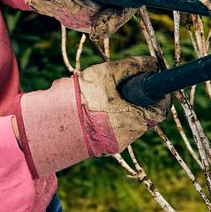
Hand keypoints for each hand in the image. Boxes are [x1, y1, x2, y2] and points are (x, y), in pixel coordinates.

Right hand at [14, 55, 170, 177]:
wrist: (51, 123)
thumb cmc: (80, 95)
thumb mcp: (105, 73)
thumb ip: (131, 67)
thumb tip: (152, 64)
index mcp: (132, 119)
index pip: (160, 108)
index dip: (159, 93)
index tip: (154, 82)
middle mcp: (128, 136)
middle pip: (145, 114)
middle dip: (137, 99)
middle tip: (125, 87)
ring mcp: (117, 144)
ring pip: (131, 121)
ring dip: (124, 108)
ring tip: (104, 98)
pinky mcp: (106, 147)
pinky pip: (118, 129)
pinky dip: (112, 118)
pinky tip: (97, 110)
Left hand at [26, 0, 139, 39]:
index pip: (122, 10)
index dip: (110, 22)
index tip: (95, 29)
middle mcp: (107, 4)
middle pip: (91, 15)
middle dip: (70, 4)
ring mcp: (88, 11)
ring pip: (70, 15)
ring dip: (53, 2)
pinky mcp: (70, 13)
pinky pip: (56, 13)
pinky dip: (42, 4)